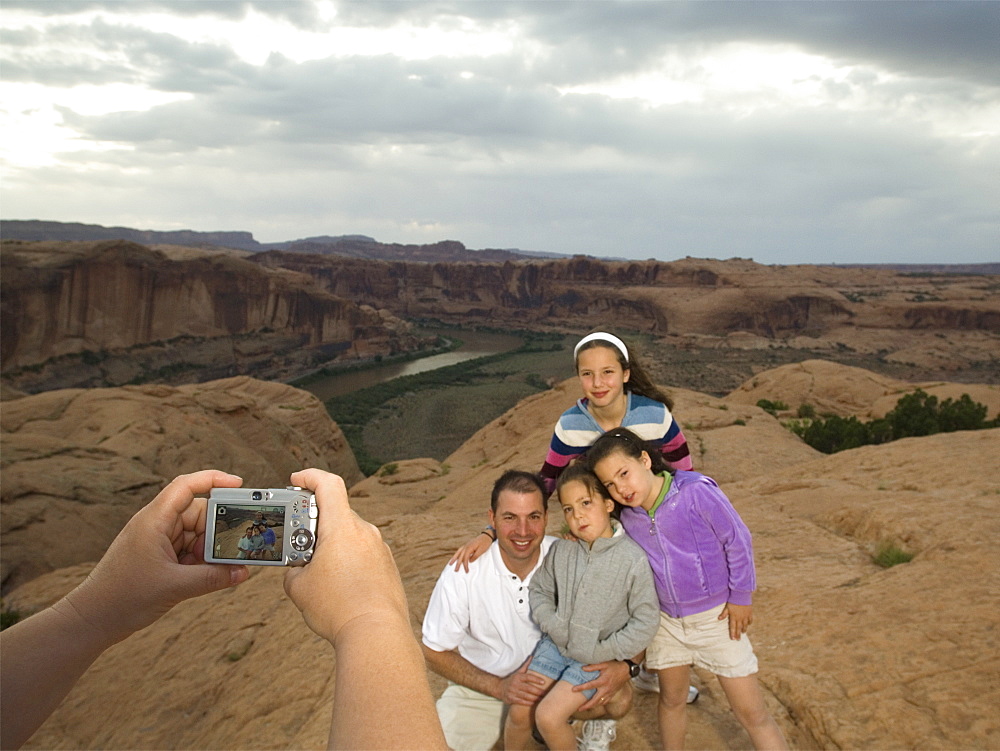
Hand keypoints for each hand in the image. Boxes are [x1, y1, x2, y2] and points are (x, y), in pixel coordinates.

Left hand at [61, 470, 247, 642]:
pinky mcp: (159, 558)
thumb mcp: (175, 586)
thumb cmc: (122, 598)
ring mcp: (157, 541)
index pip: (186, 486)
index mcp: (154, 520)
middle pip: (198, 514)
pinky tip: (207, 576)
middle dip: (217, 530)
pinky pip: (189, 551)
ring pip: (196, 535)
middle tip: (235, 548)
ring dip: (209, 551)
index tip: (240, 485)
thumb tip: (243, 572)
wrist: (92, 621)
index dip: (214, 479)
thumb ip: (213, 578)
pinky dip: (200, 562)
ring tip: (220, 569)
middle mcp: (156, 525)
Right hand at [283, 469, 409, 645]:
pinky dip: (348, 561)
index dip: (309, 476)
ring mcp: (380, 548)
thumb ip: (292, 568)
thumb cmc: (338, 609)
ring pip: (350, 537)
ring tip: (319, 575)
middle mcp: (365, 532)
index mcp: (343, 528)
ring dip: (332, 547)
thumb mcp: (298, 587)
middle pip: (337, 514)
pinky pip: (363, 554)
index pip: (329, 484)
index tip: (296, 479)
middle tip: (298, 546)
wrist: (376, 634)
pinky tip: (339, 587)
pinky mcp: (388, 566)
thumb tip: (298, 568)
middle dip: (315, 526)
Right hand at [448, 532, 491, 572]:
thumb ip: (475, 556)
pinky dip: (457, 554)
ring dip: (454, 558)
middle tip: (456, 570)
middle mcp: (466, 546)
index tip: (466, 571)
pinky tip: (456, 557)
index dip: (465, 565)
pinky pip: (460, 550)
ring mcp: (466, 545)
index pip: (465, 558)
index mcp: (469, 547)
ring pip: (458, 552)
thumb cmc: (485, 543)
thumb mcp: (482, 550)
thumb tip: (469, 561)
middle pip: (460, 556)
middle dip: (458, 564)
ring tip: (450, 564)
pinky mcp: (467, 545)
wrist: (487, 536)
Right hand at [498, 658, 547, 705]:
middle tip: (546, 693)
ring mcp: (513, 692)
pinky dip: (528, 703)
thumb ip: (526, 665)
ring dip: (535, 698)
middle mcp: (515, 684)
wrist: (499, 688)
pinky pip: (521, 702)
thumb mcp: (518, 672)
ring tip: (543, 699)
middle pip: (528, 688)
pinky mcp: (511, 699)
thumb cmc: (512, 680)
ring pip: (526, 696)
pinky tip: (535, 703)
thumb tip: (532, 656)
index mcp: (518, 677)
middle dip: (538, 691)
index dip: (536, 679)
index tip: (543, 682)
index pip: (528, 677)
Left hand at [574, 659, 629, 710]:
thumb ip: (593, 667)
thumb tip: (583, 668)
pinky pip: (605, 701)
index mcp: (602, 681)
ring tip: (584, 708)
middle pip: (595, 700)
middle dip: (586, 706)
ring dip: (592, 706)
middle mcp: (606, 689)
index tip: (573, 690)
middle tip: (579, 709)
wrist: (626, 670)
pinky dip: (599, 704)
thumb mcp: (604, 664)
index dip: (580, 688)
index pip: (589, 685)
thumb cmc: (614, 666)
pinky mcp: (612, 694)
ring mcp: (609, 693)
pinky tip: (595, 704)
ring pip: (600, 702)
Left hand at [719, 602, 752, 639]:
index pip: (733, 627)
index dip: (732, 633)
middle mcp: (740, 618)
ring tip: (743, 633)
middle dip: (738, 634)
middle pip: (739, 628)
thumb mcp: (727, 607)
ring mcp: (745, 616)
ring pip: (745, 625)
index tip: (733, 639)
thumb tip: (718, 619)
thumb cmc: (733, 601)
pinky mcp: (749, 613)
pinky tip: (748, 624)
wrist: (741, 595)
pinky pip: (750, 620)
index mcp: (734, 617)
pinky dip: (749, 623)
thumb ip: (723, 614)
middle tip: (738, 640)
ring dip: (744, 629)